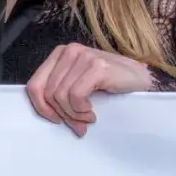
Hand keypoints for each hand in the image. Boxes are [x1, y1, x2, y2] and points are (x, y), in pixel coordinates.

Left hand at [26, 42, 154, 135]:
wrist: (141, 80)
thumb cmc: (110, 85)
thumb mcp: (78, 86)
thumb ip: (60, 95)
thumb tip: (50, 117)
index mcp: (60, 54)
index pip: (34, 84)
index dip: (41, 107)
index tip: (56, 120)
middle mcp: (69, 51)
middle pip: (48, 93)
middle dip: (62, 114)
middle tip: (78, 123)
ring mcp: (83, 56)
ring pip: (61, 96)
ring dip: (74, 114)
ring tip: (87, 118)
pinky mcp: (97, 66)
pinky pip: (75, 95)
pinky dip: (81, 109)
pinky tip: (92, 112)